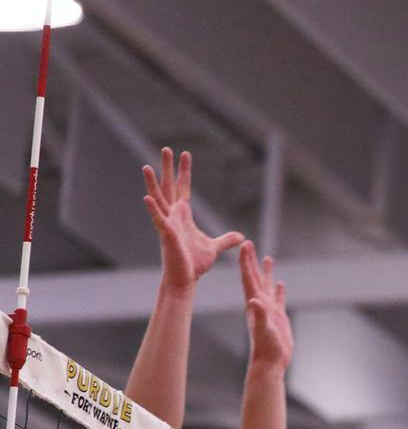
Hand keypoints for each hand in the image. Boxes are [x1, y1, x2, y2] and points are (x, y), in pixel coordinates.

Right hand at [143, 148, 243, 287]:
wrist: (186, 279)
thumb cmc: (195, 263)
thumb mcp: (215, 247)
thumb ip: (226, 240)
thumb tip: (240, 236)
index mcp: (183, 216)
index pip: (183, 188)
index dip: (184, 171)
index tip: (185, 154)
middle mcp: (173, 216)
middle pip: (169, 187)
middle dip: (167, 168)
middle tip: (166, 148)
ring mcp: (168, 224)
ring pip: (159, 199)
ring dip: (153, 183)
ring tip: (147, 166)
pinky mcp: (167, 236)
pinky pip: (159, 220)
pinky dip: (153, 209)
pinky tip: (146, 198)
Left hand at [239, 244, 292, 373]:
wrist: (270, 362)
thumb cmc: (266, 348)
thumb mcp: (262, 329)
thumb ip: (259, 315)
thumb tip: (255, 300)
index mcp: (255, 303)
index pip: (250, 277)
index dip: (247, 261)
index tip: (245, 245)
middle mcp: (259, 304)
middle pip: (255, 277)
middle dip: (252, 261)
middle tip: (248, 244)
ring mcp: (268, 310)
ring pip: (267, 286)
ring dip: (266, 272)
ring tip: (267, 258)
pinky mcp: (277, 317)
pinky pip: (278, 299)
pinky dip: (278, 290)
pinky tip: (281, 283)